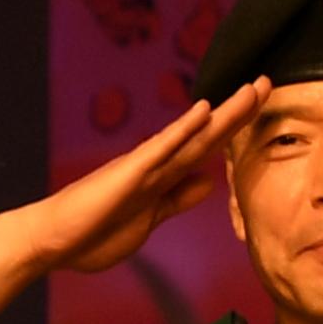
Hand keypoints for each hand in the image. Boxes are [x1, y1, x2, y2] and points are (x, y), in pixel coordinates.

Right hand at [18, 80, 269, 276]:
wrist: (54, 240)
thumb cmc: (94, 233)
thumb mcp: (150, 218)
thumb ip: (178, 198)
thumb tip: (209, 181)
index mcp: (163, 177)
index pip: (207, 149)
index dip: (235, 129)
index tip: (260, 107)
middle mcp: (158, 165)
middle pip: (207, 136)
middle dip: (239, 111)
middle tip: (267, 83)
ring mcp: (144, 167)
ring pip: (193, 136)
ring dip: (224, 113)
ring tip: (252, 90)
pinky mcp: (129, 173)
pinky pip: (161, 148)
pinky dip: (182, 129)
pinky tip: (204, 110)